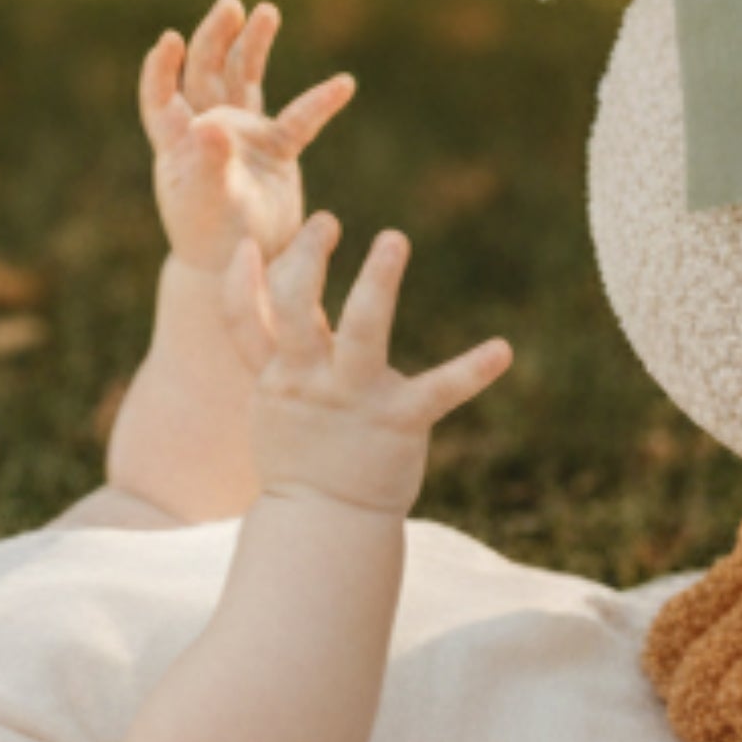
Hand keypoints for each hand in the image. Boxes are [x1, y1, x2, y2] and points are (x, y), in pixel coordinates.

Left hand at [142, 0, 356, 277]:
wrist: (245, 270)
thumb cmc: (212, 242)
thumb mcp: (207, 206)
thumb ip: (207, 166)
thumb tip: (209, 124)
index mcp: (176, 145)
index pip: (161, 97)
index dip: (161, 69)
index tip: (169, 41)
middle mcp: (205, 132)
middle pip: (205, 73)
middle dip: (215, 38)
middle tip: (231, 5)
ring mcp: (241, 138)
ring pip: (244, 81)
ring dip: (252, 46)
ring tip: (265, 11)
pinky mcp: (275, 150)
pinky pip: (298, 119)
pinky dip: (319, 102)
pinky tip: (344, 84)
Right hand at [227, 212, 510, 518]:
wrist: (327, 520)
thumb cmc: (303, 451)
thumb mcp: (277, 399)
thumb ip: (280, 345)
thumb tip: (279, 284)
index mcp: (278, 375)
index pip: (244, 320)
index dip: (239, 281)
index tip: (247, 242)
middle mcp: (310, 380)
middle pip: (295, 307)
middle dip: (305, 258)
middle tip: (326, 221)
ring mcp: (355, 399)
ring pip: (359, 329)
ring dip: (375, 282)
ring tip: (392, 239)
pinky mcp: (400, 420)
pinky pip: (439, 389)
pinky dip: (472, 370)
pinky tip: (502, 349)